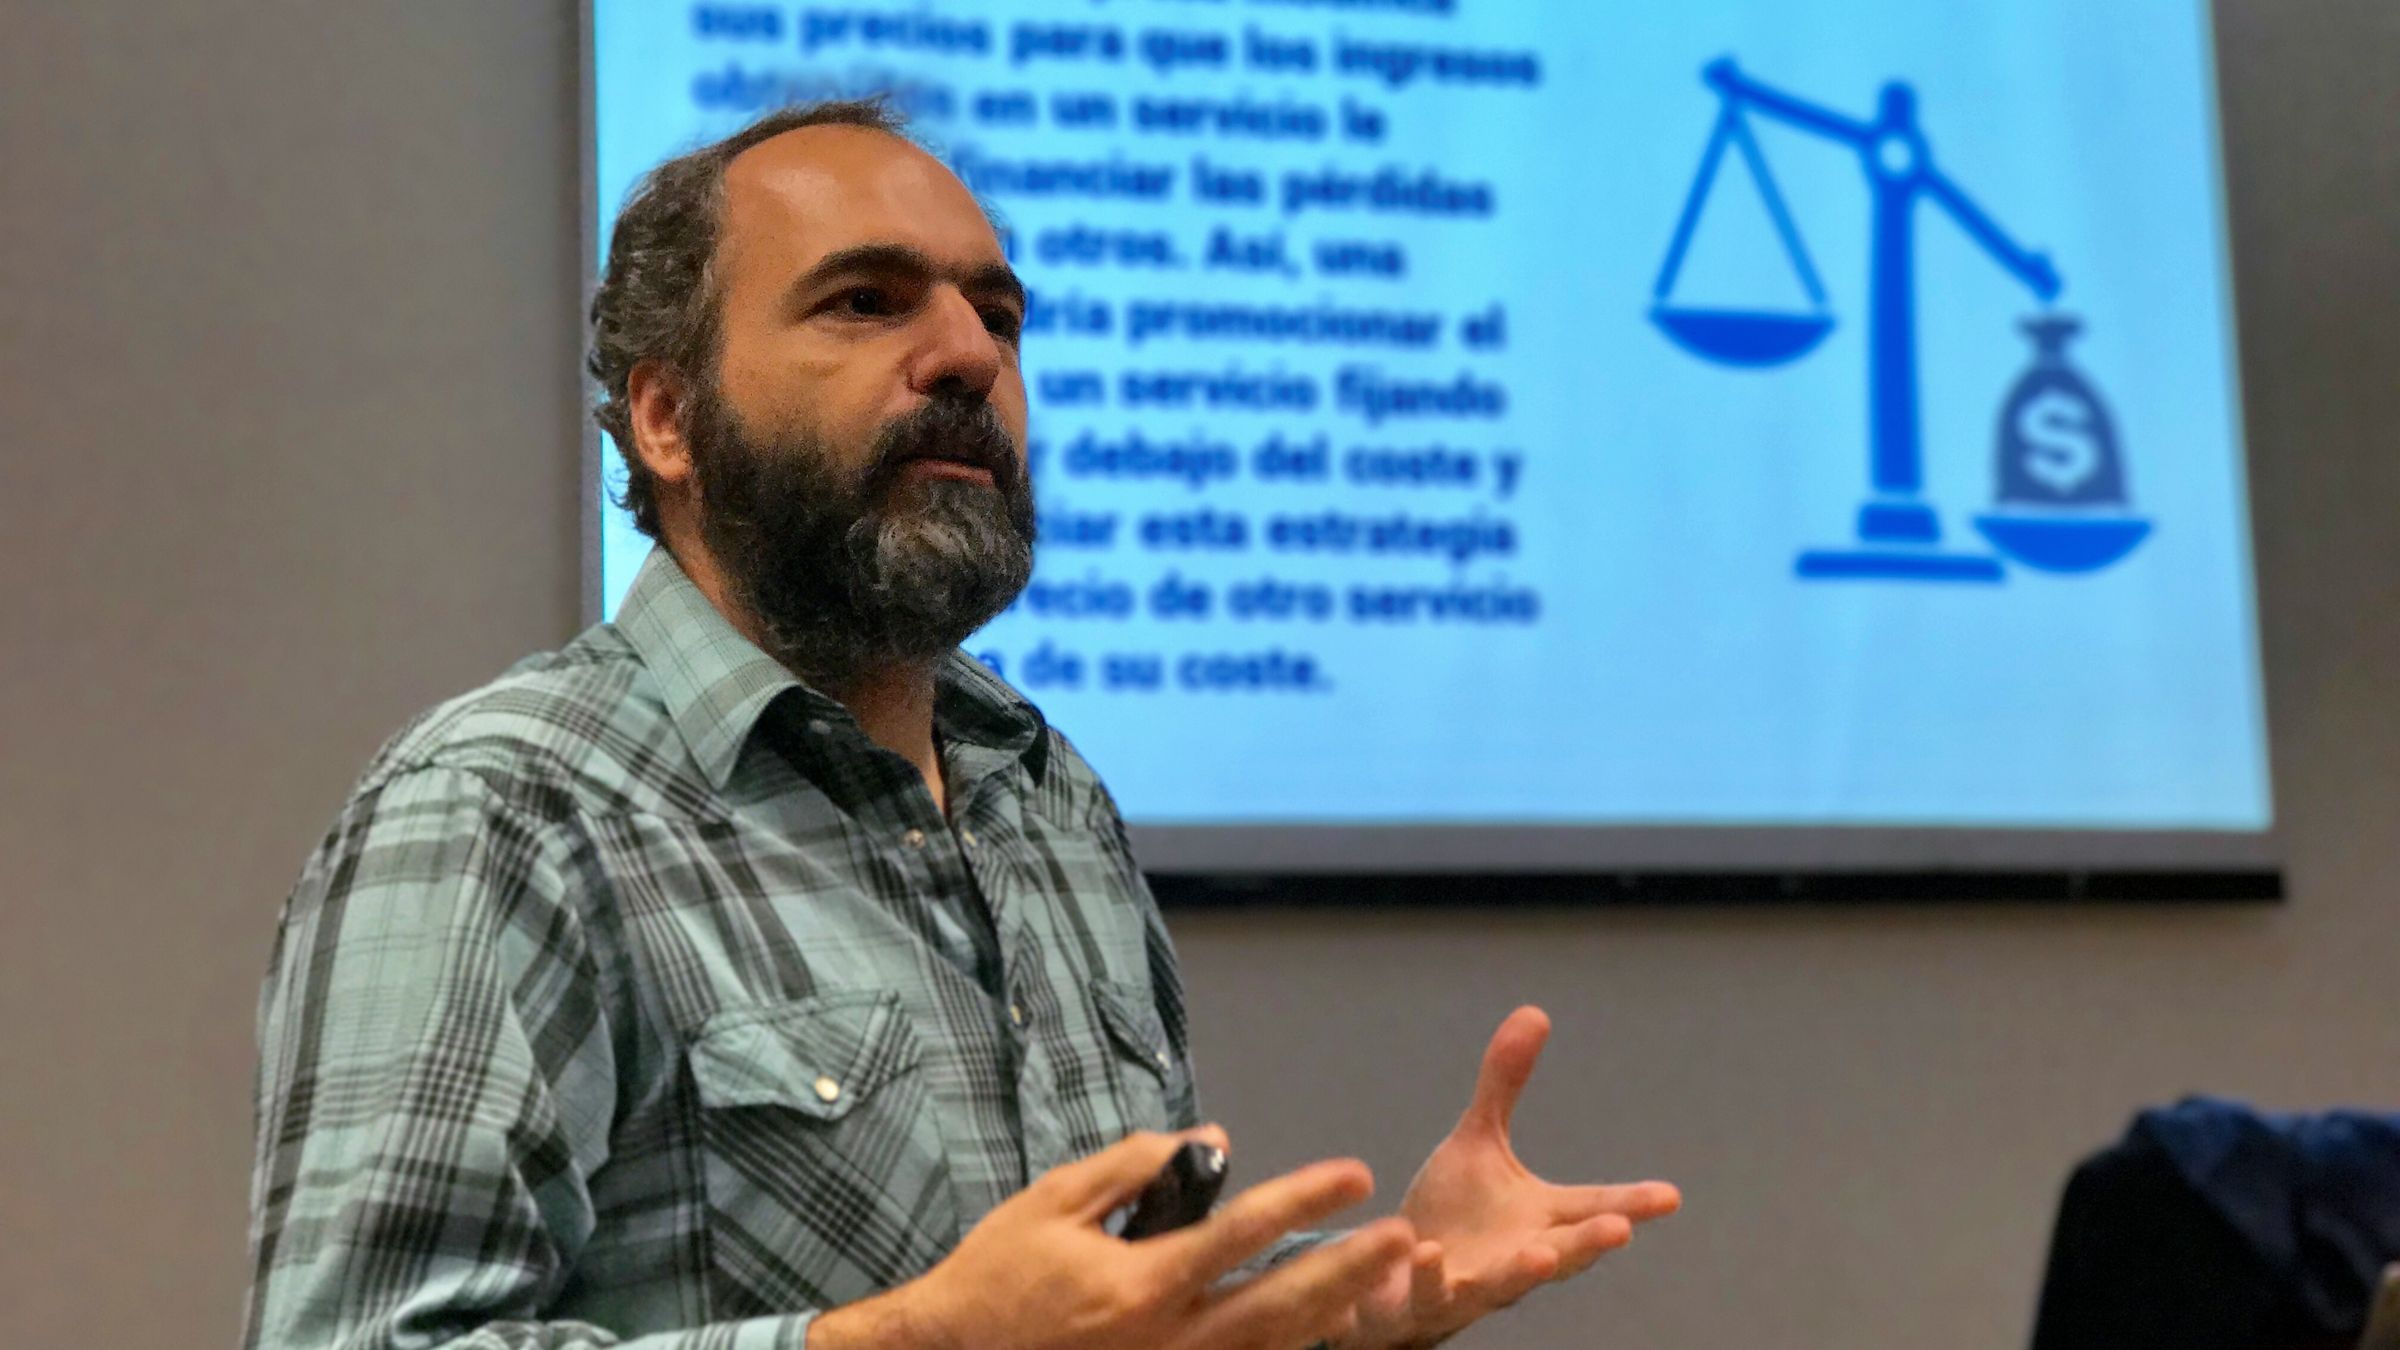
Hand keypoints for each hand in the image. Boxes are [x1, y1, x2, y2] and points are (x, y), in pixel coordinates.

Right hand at [809, 1127, 1417, 1349]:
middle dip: (1345, 1270)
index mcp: (1139, 1286)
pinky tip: (1321, 1329)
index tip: (1354, 1173)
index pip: (1241, 1233)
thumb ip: (1134, 1167)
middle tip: (1400, 1236)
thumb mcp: (1053, 1203)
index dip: (1303, 1198)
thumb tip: (1211, 1141)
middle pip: (1279, 1306)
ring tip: (1382, 1282)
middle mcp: (1167, 1341)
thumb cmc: (996, 1276)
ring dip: (1331, 1315)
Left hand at [1346, 1007, 1681, 1348]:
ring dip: (1525, 1271)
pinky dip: (1430, 1274)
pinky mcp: (1427, 1299)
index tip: (1671, 1196)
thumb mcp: (1476, 1143)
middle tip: (1622, 1230)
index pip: (1592, 1207)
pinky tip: (1426, 1250)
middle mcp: (1518, 1255)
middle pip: (1565, 1252)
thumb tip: (1535, 1012)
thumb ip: (1504, 1087)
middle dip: (1591, 1243)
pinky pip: (1430, 1291)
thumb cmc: (1453, 1215)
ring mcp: (1475, 1283)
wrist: (1394, 1279)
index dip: (1631, 1203)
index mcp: (1540, 1218)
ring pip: (1507, 1283)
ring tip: (1543, 1254)